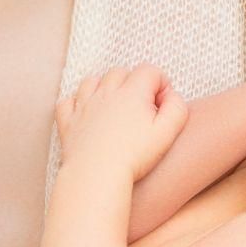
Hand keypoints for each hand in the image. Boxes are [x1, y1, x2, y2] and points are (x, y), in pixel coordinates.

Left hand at [54, 64, 188, 180]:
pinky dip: (78, 102)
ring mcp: (84, 105)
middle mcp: (106, 92)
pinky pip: (69, 101)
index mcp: (132, 92)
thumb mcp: (168, 132)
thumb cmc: (135, 156)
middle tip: (142, 109)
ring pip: (93, 81)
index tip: (162, 106)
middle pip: (121, 72)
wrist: (97, 175)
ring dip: (105, 87)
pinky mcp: (68, 121)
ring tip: (116, 107)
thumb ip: (177, 107)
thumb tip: (171, 95)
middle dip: (134, 83)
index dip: (161, 85)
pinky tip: (88, 114)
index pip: (150, 71)